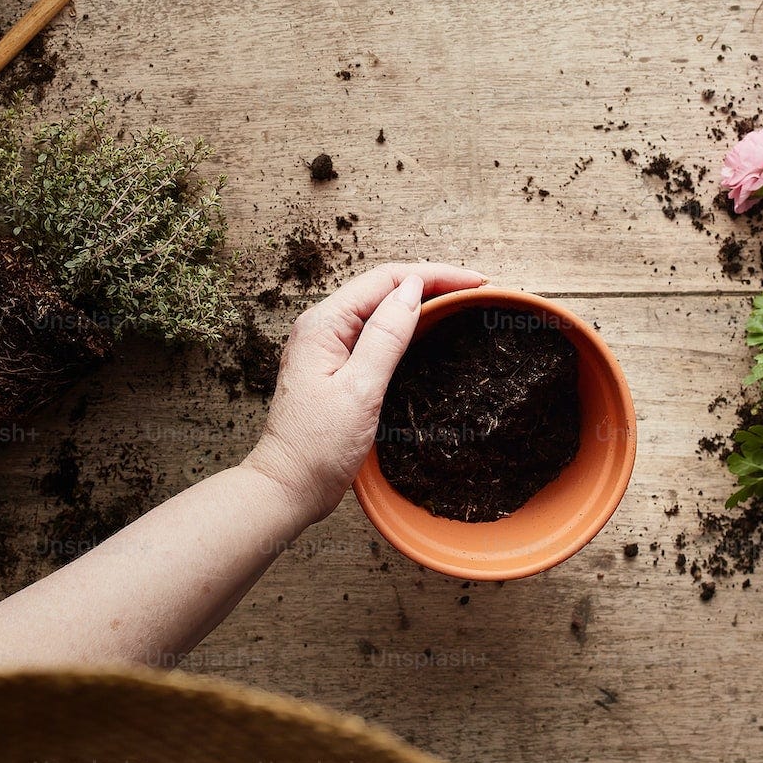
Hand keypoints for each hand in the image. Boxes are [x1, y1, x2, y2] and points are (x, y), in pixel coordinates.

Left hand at [245, 263, 487, 524]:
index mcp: (324, 324)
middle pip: (383, 287)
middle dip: (430, 282)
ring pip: (380, 308)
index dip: (434, 275)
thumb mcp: (359, 390)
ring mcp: (327, 346)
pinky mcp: (335, 366)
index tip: (474, 281)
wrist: (287, 487)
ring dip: (419, 300)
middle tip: (475, 288)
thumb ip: (386, 337)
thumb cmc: (317, 446)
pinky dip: (405, 324)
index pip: (386, 279)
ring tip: (459, 300)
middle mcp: (322, 327)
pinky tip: (426, 329)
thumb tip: (411, 290)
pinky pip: (374, 332)